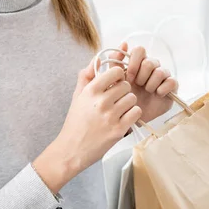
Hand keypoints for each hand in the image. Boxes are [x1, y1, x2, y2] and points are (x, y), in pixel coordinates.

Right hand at [33, 59, 141, 192]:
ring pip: (133, 98)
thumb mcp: (77, 96)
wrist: (72, 149)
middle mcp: (101, 102)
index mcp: (91, 91)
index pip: (116, 71)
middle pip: (126, 85)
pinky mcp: (119, 130)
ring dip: (129, 103)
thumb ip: (87, 75)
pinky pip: (136, 112)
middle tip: (116, 100)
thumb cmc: (75, 122)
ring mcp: (111, 116)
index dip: (118, 76)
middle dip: (124, 91)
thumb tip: (98, 58)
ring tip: (119, 110)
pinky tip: (124, 118)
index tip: (115, 83)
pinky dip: (132, 115)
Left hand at [110, 42, 177, 122]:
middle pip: (149, 61)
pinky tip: (157, 94)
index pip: (139, 50)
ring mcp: (163, 75)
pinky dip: (162, 89)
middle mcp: (152, 66)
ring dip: (151, 84)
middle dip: (141, 76)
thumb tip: (124, 43)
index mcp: (139, 62)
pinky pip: (172, 81)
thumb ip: (116, 63)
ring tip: (147, 91)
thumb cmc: (124, 97)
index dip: (134, 62)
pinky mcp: (172, 86)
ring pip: (160, 72)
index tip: (129, 77)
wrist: (132, 115)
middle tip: (138, 85)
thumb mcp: (116, 81)